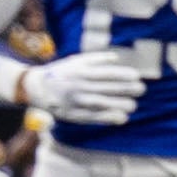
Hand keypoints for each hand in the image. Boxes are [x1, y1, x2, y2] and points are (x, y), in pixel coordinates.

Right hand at [23, 46, 155, 125]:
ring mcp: (76, 101)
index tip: (137, 77)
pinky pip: (94, 117)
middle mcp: (80, 86)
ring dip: (121, 105)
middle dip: (128, 89)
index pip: (108, 74)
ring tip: (133, 104)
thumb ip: (96, 59)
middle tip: (141, 90)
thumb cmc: (60, 72)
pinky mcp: (73, 114)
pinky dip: (109, 118)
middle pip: (108, 89)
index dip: (125, 75)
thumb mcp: (76, 61)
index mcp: (81, 72)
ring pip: (103, 104)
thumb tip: (117, 58)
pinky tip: (122, 118)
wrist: (35, 88)